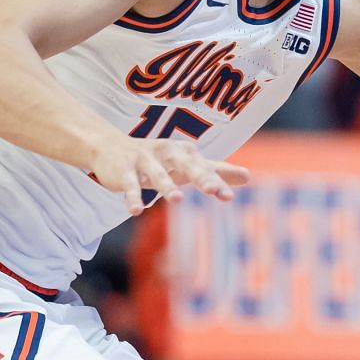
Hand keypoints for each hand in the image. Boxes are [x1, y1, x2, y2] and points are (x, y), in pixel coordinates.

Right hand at [85, 131, 248, 215]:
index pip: (204, 169)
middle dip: (199, 176)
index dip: (216, 181)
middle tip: (212, 190)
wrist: (110, 148)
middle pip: (185, 166)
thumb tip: (248, 176)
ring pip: (157, 174)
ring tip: (177, 200)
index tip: (228, 196)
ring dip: (167, 186)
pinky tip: (136, 212)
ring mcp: (144, 160)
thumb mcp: (187, 164)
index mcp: (185, 153)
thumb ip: (216, 171)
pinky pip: (129, 184)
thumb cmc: (159, 159)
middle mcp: (166, 153)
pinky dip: (132, 197)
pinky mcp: (123, 170)